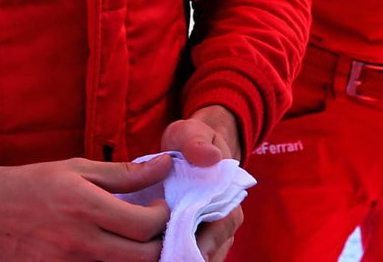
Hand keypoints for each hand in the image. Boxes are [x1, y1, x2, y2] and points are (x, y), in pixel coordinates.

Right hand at [0, 154, 171, 261]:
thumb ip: (124, 173)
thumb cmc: (30, 184)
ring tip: (134, 239)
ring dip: (137, 257)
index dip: (163, 216)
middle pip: (143, 258)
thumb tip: (165, 165)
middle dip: (159, 243)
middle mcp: (79, 242)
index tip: (159, 205)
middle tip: (154, 228)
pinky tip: (111, 251)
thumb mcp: (77, 168)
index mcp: (85, 207)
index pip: (145, 226)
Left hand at [161, 107, 242, 260]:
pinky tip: (155, 255)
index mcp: (228, 194)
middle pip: (212, 248)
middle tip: (167, 258)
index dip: (209, 240)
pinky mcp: (188, 235)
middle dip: (191, 255)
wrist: (188, 146)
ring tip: (159, 259)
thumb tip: (210, 156)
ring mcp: (206, 230)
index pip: (224, 224)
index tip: (191, 249)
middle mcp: (221, 218)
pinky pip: (184, 252)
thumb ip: (197, 141)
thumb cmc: (191, 140)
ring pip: (198, 254)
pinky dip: (172, 254)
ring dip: (180, 257)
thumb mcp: (192, 133)